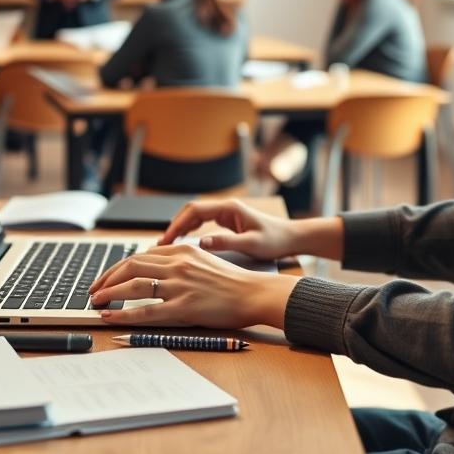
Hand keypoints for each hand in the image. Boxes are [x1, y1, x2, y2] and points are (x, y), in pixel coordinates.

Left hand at [88, 243, 299, 327]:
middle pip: (131, 266)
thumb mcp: (203, 260)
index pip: (140, 255)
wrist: (254, 293)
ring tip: (95, 301)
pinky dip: (124, 314)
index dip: (117, 267)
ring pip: (134, 286)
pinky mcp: (185, 307)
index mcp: (182, 251)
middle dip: (107, 278)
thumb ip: (179, 260)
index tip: (106, 277)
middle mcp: (178, 264)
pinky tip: (111, 317)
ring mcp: (181, 285)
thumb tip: (154, 265)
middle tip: (94, 290)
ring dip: (109, 293)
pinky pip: (147, 311)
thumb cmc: (231, 281)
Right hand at [161, 199, 302, 261]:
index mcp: (230, 208)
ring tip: (166, 245)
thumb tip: (201, 243)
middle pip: (191, 211)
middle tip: (161, 244)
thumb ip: (226, 243)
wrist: (292, 239)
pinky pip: (202, 224)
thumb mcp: (251, 244)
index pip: (195, 211)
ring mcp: (226, 214)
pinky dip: (190, 232)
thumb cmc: (276, 240)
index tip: (166, 240)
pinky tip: (182, 244)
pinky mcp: (227, 222)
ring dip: (180, 228)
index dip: (177, 224)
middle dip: (174, 226)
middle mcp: (226, 207)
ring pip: (195, 217)